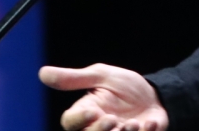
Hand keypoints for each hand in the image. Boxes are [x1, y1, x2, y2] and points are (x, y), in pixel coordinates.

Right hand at [39, 64, 168, 130]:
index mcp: (86, 112)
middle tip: (113, 119)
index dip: (79, 119)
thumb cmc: (125, 87)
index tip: (94, 111)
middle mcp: (96, 128)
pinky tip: (151, 122)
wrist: (156, 96)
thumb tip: (42, 73)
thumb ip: (75, 78)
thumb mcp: (102, 76)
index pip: (70, 122)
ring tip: (134, 123)